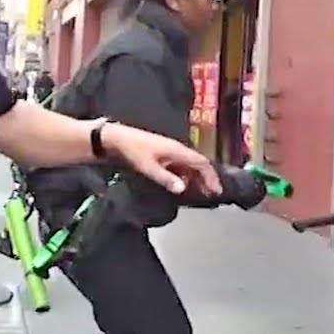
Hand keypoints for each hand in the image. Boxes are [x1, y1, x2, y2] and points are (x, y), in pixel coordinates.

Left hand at [100, 123, 221, 196]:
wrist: (117, 139)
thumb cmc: (133, 150)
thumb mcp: (149, 167)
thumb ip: (166, 178)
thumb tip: (183, 188)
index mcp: (177, 150)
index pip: (201, 163)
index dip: (211, 176)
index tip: (216, 190)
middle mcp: (177, 150)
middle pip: (198, 164)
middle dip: (207, 179)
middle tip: (211, 194)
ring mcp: (171, 152)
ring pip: (190, 166)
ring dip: (196, 179)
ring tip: (199, 193)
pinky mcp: (164, 155)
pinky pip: (181, 166)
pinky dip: (185, 176)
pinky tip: (182, 185)